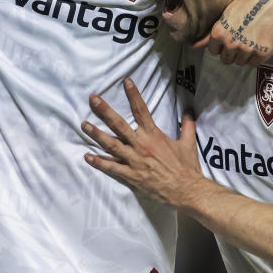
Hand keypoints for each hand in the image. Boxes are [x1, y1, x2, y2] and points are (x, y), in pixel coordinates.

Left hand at [82, 78, 203, 208]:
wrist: (187, 191)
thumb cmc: (187, 168)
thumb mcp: (188, 143)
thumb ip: (187, 126)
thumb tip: (189, 111)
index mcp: (153, 135)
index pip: (141, 110)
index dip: (133, 95)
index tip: (126, 81)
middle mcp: (141, 145)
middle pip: (119, 125)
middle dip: (104, 111)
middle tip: (93, 99)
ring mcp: (134, 161)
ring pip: (111, 145)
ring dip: (96, 134)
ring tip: (83, 125)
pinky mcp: (131, 176)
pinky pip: (112, 168)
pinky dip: (99, 163)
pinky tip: (87, 157)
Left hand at [194, 0, 272, 65]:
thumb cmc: (247, 3)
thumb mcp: (225, 16)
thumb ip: (209, 35)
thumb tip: (193, 46)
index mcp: (219, 33)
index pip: (213, 51)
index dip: (221, 45)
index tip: (229, 38)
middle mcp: (231, 43)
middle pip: (226, 59)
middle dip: (232, 52)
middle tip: (241, 39)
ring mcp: (247, 48)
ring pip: (240, 62)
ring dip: (244, 55)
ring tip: (250, 39)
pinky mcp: (263, 52)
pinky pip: (254, 63)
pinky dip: (256, 57)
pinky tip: (258, 43)